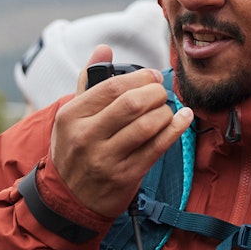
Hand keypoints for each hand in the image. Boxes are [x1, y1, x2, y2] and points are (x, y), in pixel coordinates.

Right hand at [49, 45, 192, 216]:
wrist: (68, 201)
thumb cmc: (74, 151)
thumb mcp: (71, 117)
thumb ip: (88, 81)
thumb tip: (104, 48)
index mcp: (71, 115)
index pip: (112, 87)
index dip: (140, 78)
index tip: (153, 77)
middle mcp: (86, 136)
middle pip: (132, 103)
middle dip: (155, 93)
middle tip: (162, 92)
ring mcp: (105, 159)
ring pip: (147, 125)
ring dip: (165, 112)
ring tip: (167, 110)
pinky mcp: (125, 176)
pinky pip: (157, 147)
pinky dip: (175, 129)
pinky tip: (183, 119)